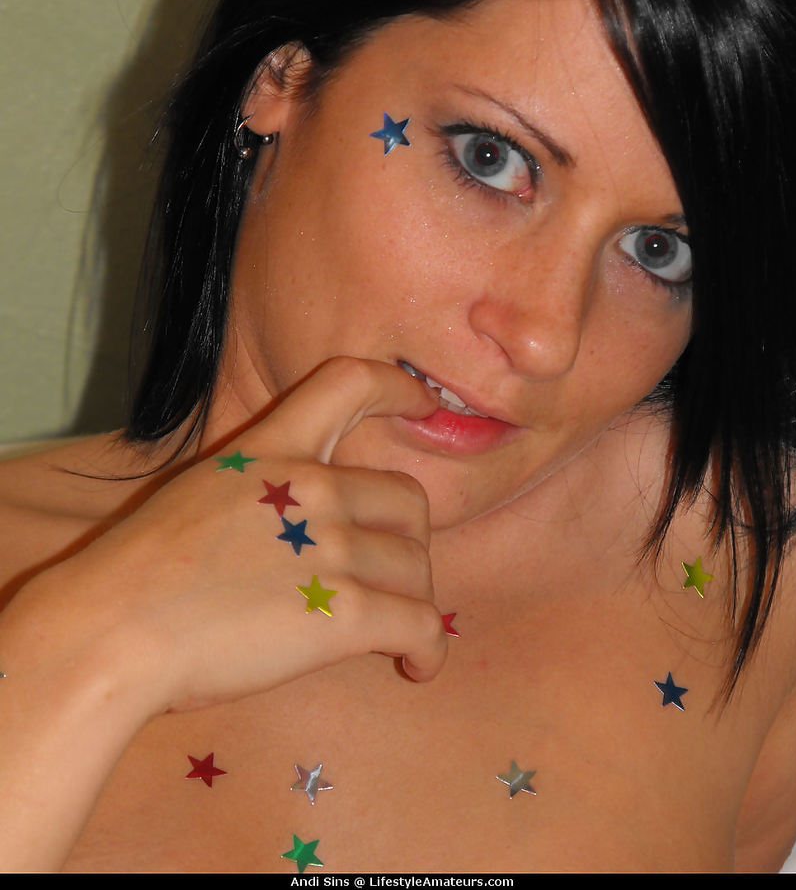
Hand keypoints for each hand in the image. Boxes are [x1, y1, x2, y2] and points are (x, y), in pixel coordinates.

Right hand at [8, 358, 445, 718]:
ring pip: (418, 567)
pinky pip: (422, 624)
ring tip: (397, 634)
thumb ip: (257, 491)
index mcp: (273, 450)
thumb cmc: (136, 573)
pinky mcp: (345, 614)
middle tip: (387, 576)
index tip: (425, 403)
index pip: (349, 383)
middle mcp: (313, 489)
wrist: (111, 629)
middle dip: (408, 541)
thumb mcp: (200, 493)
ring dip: (415, 601)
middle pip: (409, 500)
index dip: (399, 389)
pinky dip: (430, 649)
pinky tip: (417, 666)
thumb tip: (291, 523)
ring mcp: (332, 549)